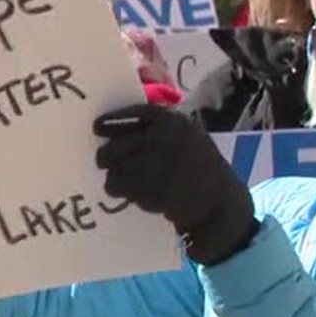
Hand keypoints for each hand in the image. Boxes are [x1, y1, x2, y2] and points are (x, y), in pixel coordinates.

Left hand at [94, 104, 255, 264]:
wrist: (219, 202)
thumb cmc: (200, 167)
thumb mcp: (188, 137)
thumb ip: (159, 130)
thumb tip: (114, 131)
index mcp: (175, 121)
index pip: (136, 114)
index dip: (113, 120)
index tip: (97, 127)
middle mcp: (165, 139)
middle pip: (117, 144)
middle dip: (107, 155)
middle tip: (104, 160)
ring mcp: (157, 165)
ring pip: (114, 168)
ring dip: (115, 174)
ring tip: (127, 181)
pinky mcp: (150, 190)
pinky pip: (118, 186)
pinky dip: (120, 190)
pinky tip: (134, 193)